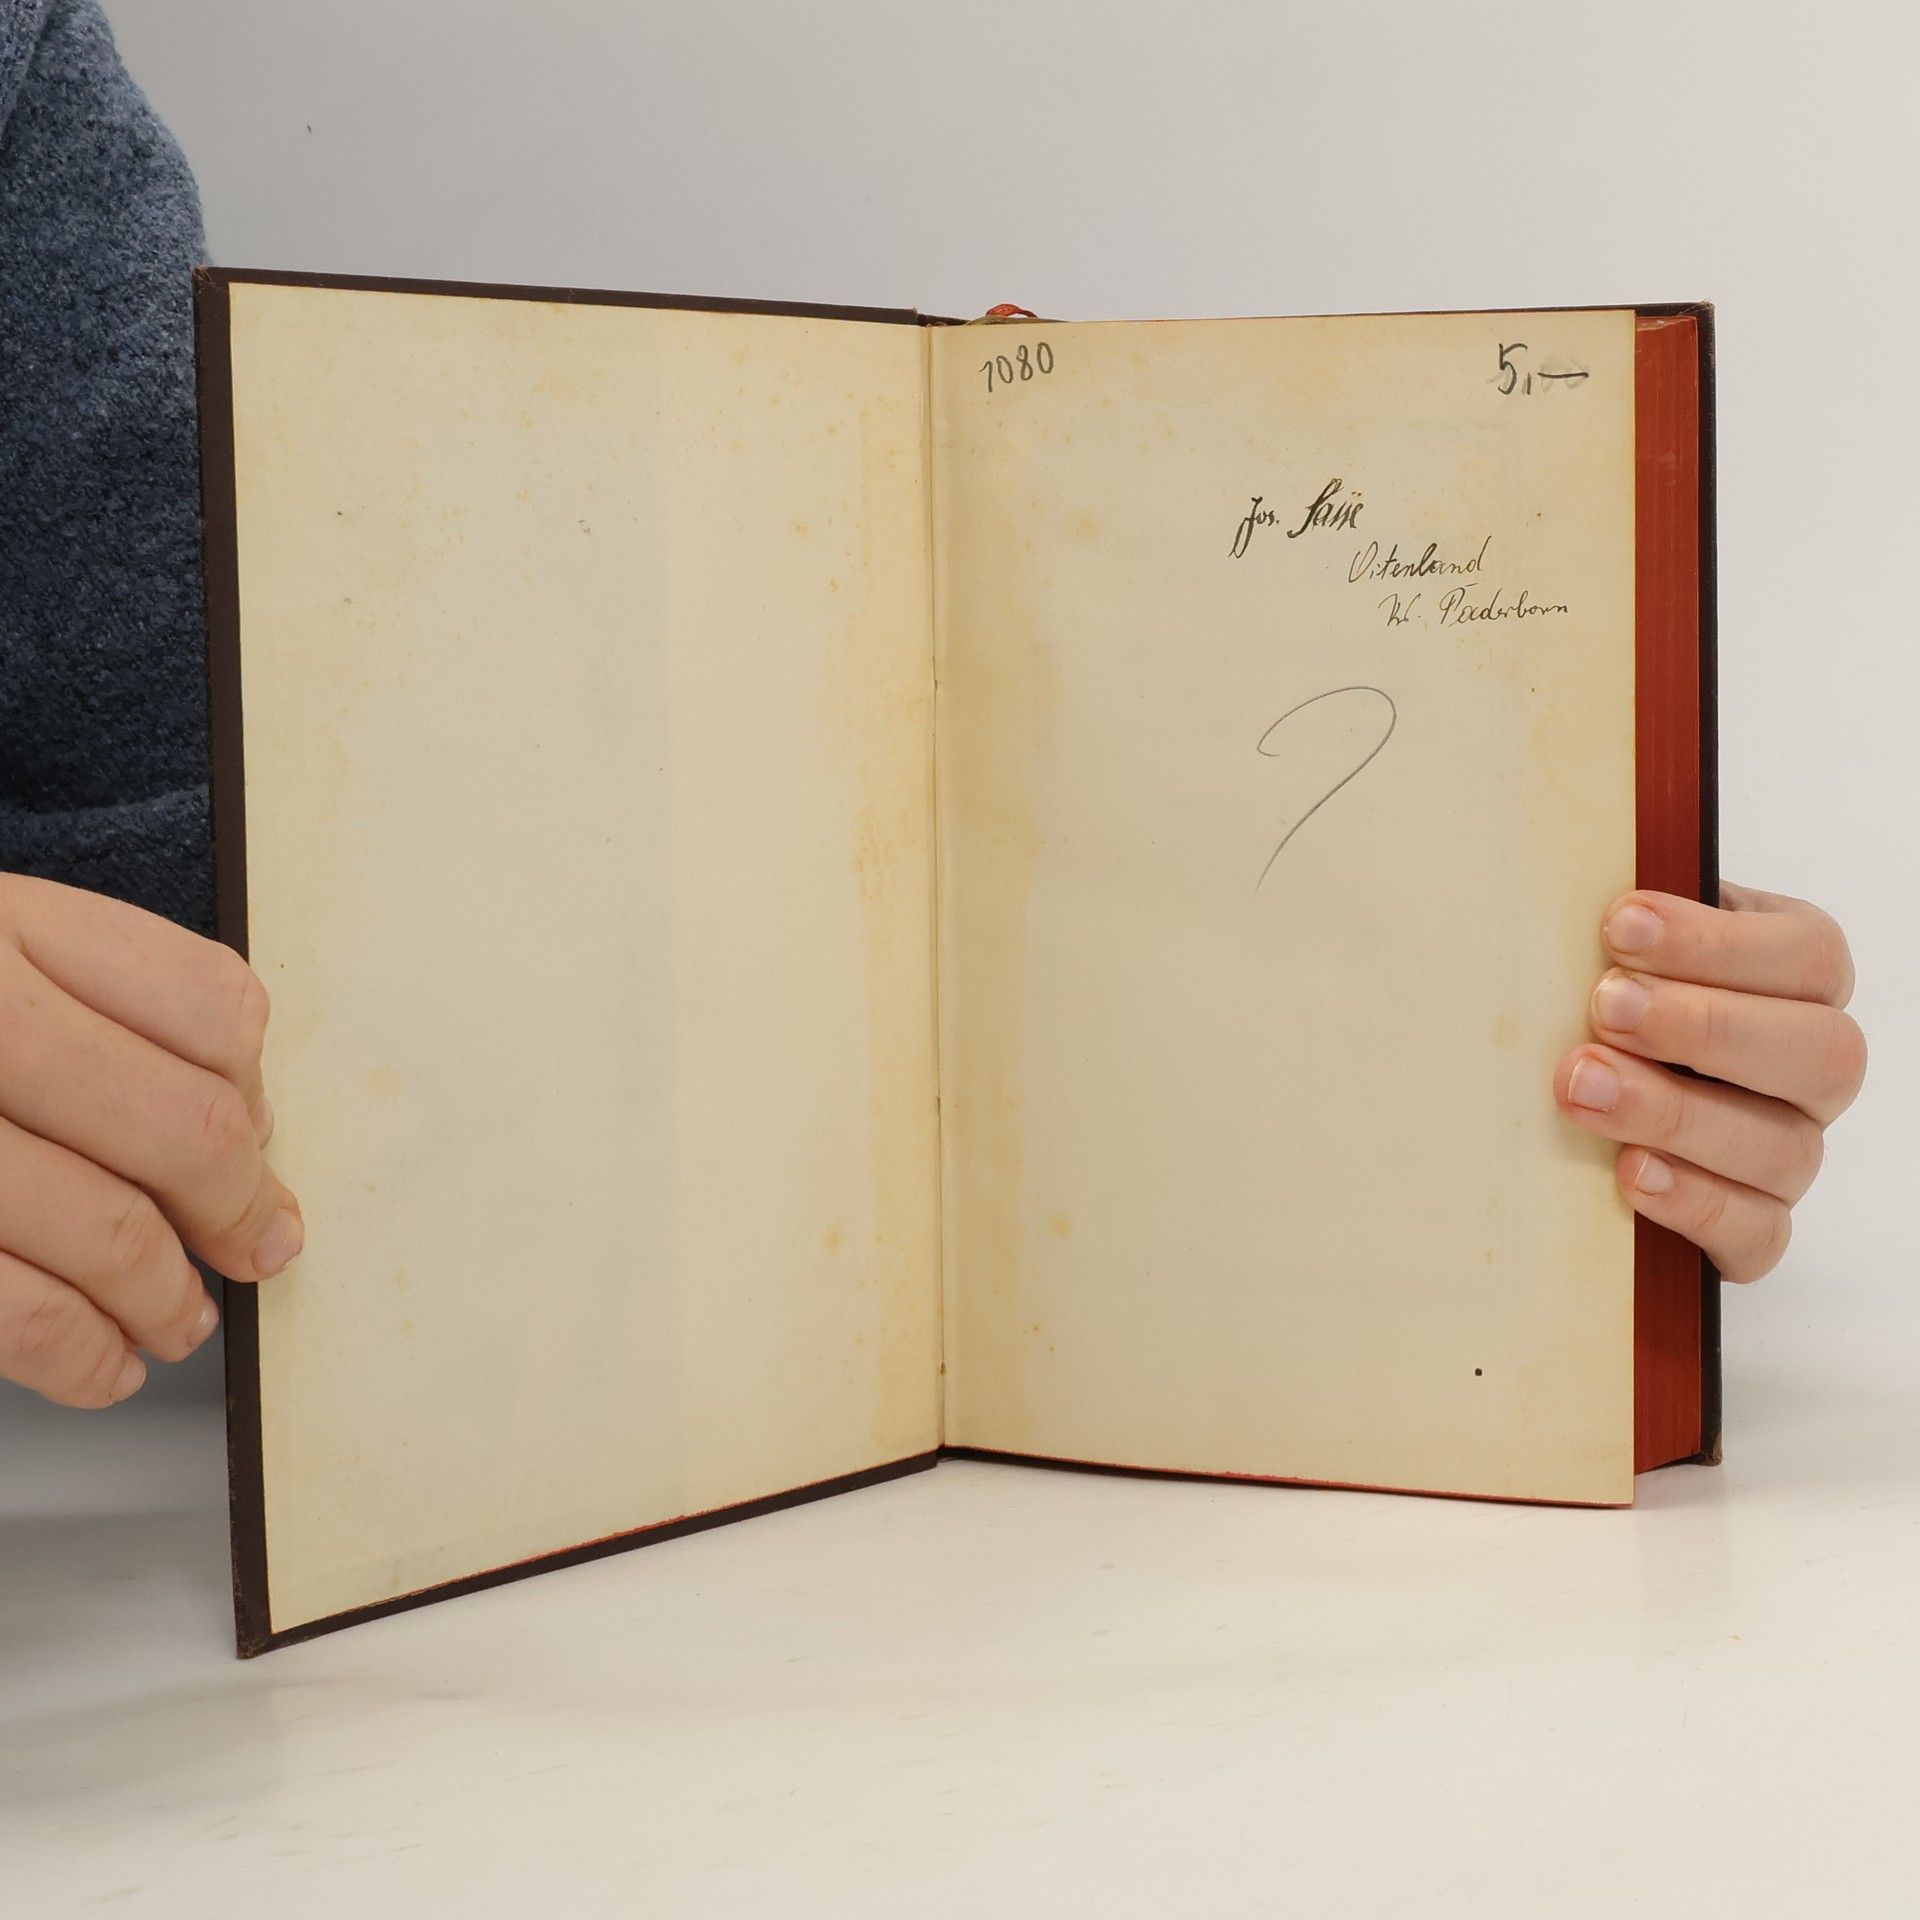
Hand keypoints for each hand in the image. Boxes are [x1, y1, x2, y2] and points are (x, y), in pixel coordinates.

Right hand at [0, 874, 301, 1406]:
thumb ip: (92, 1001)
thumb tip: (240, 1124)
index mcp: (3, 922)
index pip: (213, 1008)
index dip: (255, 1091)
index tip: (254, 1140)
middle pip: (187, 1128)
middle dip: (237, 1211)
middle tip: (254, 1248)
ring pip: (110, 1233)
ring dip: (167, 1300)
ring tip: (177, 1320)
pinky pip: (17, 1312)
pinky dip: (82, 1355)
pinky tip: (103, 1363)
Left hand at [1553, 883, 1864, 1282]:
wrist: (1580, 1111)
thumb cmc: (1610, 993)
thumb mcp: (1622, 945)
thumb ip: (1625, 924)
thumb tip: (1579, 889)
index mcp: (1796, 979)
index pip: (1806, 956)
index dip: (1717, 942)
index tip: (1617, 926)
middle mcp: (1812, 1069)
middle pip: (1818, 1053)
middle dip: (1702, 1027)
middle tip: (1602, 1008)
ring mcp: (1792, 1151)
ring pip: (1782, 1147)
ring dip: (1675, 1112)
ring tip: (1582, 1085)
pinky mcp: (1755, 1227)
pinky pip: (1757, 1232)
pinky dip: (1694, 1204)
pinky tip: (1628, 1174)